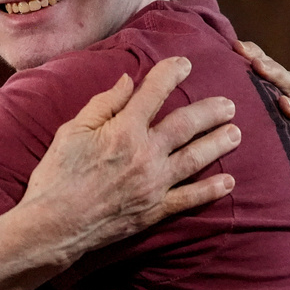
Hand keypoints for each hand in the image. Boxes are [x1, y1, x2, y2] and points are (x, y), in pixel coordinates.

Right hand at [21, 57, 239, 262]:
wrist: (54, 224)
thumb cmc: (56, 175)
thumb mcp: (72, 131)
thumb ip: (103, 104)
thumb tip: (127, 81)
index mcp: (123, 130)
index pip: (154, 93)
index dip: (171, 73)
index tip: (184, 64)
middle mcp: (145, 154)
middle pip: (186, 125)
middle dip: (210, 111)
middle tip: (228, 104)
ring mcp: (154, 184)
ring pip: (196, 159)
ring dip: (218, 144)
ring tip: (236, 133)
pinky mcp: (155, 210)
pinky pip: (190, 199)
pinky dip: (211, 190)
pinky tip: (229, 182)